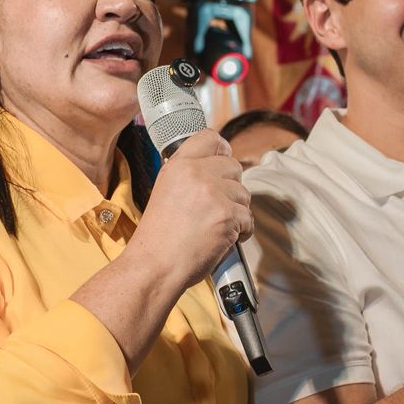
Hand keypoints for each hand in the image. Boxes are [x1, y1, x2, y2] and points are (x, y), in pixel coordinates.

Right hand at [126, 130, 250, 294]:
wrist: (155, 265)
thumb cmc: (159, 237)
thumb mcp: (165, 191)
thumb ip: (188, 176)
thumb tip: (216, 170)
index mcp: (178, 165)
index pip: (210, 137)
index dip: (222, 150)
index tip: (223, 162)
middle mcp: (195, 173)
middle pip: (234, 166)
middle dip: (231, 188)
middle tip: (216, 207)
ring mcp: (213, 193)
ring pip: (244, 193)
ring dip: (236, 211)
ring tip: (215, 226)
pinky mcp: (227, 215)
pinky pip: (248, 218)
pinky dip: (241, 231)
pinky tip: (223, 238)